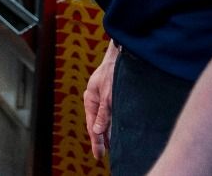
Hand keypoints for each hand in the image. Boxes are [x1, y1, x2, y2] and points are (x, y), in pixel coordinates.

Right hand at [84, 41, 119, 159]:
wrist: (121, 56)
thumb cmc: (113, 72)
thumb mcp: (109, 95)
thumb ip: (104, 114)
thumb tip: (98, 130)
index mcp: (90, 100)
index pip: (92, 126)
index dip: (96, 142)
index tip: (99, 155)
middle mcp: (95, 100)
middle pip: (96, 124)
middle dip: (100, 139)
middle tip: (102, 155)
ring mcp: (102, 98)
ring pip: (104, 119)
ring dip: (107, 132)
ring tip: (110, 147)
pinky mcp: (110, 95)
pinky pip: (109, 113)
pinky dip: (111, 123)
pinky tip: (116, 130)